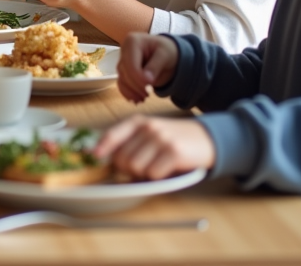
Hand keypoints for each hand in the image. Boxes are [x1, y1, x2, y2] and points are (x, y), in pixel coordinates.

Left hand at [94, 116, 214, 180]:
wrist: (206, 139)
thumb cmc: (173, 140)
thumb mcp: (150, 133)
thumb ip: (130, 141)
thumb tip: (105, 158)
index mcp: (138, 122)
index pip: (112, 135)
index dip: (101, 148)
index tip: (94, 156)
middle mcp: (148, 127)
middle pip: (122, 158)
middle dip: (128, 169)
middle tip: (141, 168)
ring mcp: (160, 138)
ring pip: (135, 167)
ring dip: (143, 174)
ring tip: (155, 167)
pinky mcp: (173, 152)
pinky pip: (153, 174)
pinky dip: (158, 177)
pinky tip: (166, 169)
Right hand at [117, 33, 178, 102]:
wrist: (167, 54)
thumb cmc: (167, 51)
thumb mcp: (165, 55)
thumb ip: (155, 66)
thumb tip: (147, 80)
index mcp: (132, 41)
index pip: (130, 63)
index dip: (138, 77)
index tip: (150, 86)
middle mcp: (124, 50)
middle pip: (125, 72)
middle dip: (136, 85)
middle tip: (149, 94)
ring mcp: (123, 61)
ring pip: (122, 79)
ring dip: (132, 91)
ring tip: (145, 98)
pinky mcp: (124, 71)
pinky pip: (121, 84)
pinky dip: (128, 93)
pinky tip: (137, 99)